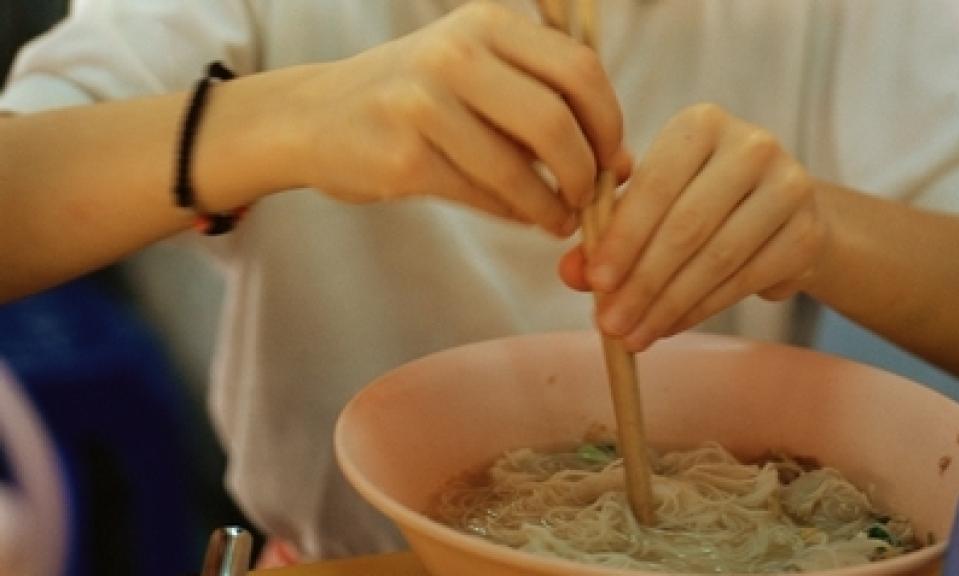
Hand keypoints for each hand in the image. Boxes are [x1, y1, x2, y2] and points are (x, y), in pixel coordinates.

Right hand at [284, 1, 628, 235]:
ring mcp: (423, 103)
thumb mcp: (480, 77)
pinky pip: (483, 195)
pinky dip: (516, 213)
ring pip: (519, 168)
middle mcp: (454, 52)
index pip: (580, 69)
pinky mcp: (403, 157)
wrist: (316, 117)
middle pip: (556, 120)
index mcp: (486, 23)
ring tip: (559, 218)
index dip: (609, 122)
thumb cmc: (416, 99)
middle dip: (585, 170)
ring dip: (552, 205)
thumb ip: (549, 107)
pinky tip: (525, 216)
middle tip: (589, 195)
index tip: (611, 157)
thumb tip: (624, 164)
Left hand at [559, 103, 829, 348]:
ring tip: (633, 336)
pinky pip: (744, 281)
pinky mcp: (807, 232)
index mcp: (701, 123)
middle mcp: (751, 145)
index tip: (596, 281)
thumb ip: (605, 232)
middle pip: (687, 226)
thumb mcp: (647, 204)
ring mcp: (789, 186)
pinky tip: (668, 327)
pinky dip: (699, 310)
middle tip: (609, 323)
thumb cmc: (696, 198)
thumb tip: (572, 272)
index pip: (655, 184)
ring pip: (716, 259)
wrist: (777, 208)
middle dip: (642, 282)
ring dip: (667, 305)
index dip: (623, 237)